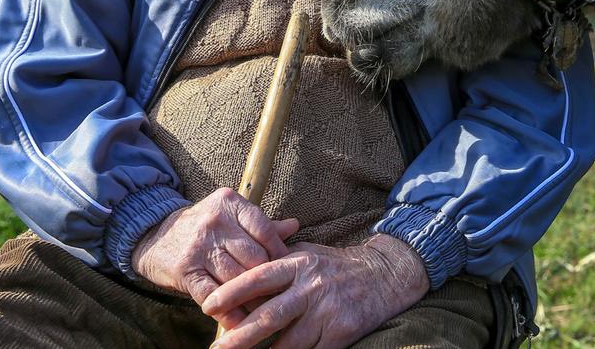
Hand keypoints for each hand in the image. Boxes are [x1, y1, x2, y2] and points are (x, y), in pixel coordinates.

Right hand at [131, 187, 298, 310]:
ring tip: (266, 312)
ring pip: (237, 278)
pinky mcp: (186, 270)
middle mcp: (216, 221)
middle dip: (268, 279)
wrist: (153, 235)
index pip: (264, 230)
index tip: (287, 269)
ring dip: (253, 299)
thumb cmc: (202, 227)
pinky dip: (229, 312)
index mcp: (230, 203)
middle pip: (254, 257)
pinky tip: (240, 322)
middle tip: (279, 294)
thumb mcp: (230, 216)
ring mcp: (200, 246)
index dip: (279, 252)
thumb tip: (294, 226)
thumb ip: (262, 224)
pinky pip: (214, 295)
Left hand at [202, 233, 429, 348]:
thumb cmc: (337, 266)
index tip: (208, 306)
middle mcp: (311, 287)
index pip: (259, 277)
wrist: (385, 275)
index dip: (232, 292)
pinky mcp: (341, 333)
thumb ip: (278, 261)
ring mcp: (327, 312)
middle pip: (268, 316)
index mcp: (299, 264)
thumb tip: (242, 272)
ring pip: (287, 343)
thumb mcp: (308, 254)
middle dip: (238, 337)